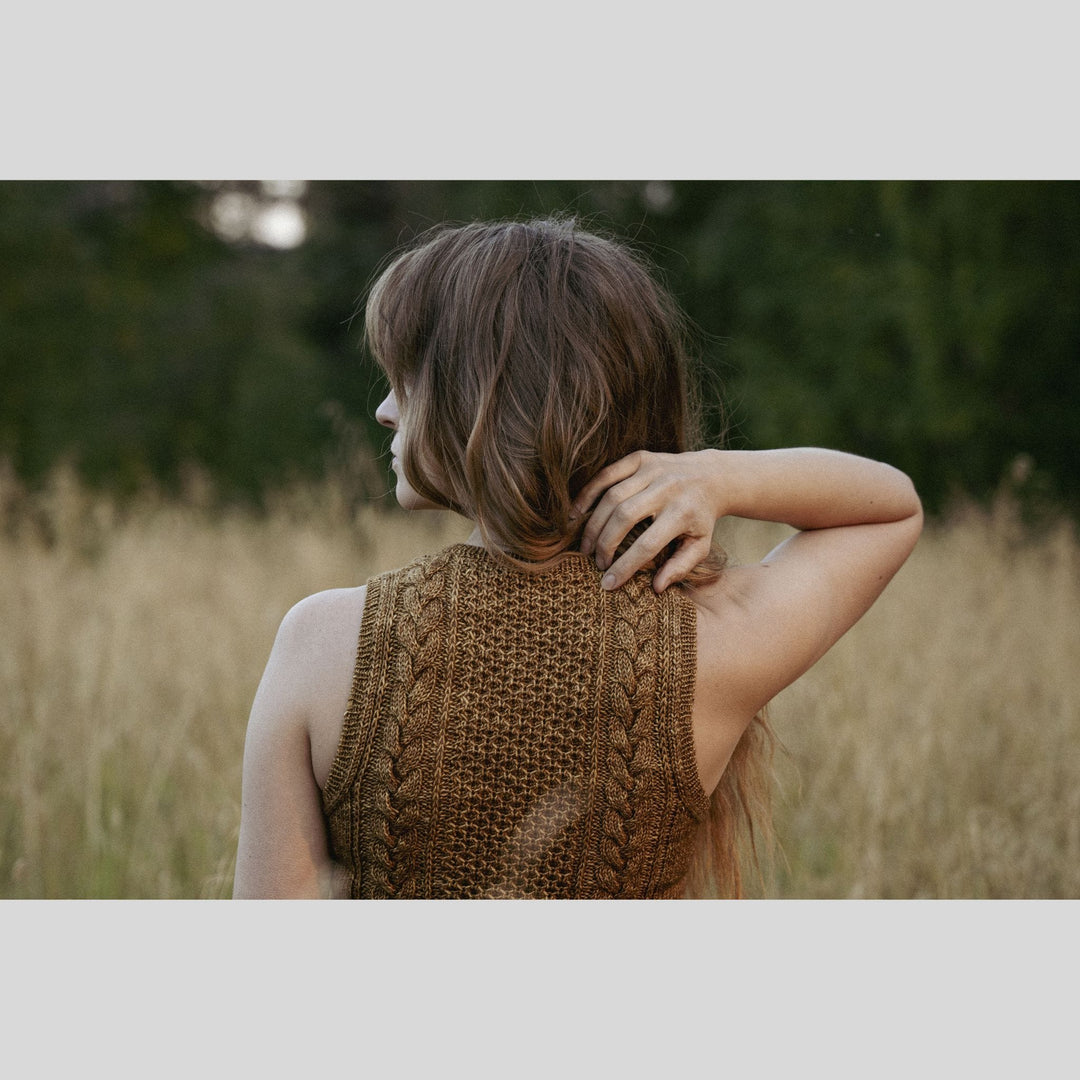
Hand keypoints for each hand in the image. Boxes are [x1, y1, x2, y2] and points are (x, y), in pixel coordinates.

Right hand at [572, 449, 721, 591]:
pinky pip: (606, 475)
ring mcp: (652, 470)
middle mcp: (667, 488)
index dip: (625, 566)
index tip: (609, 583)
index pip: (647, 544)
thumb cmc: (701, 518)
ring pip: (612, 497)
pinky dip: (588, 494)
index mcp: (683, 513)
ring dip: (594, 524)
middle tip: (596, 562)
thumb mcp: (700, 546)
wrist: (711, 477)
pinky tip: (577, 514)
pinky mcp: (639, 458)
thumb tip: (656, 588)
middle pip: (624, 517)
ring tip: (586, 546)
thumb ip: (680, 567)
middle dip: (605, 544)